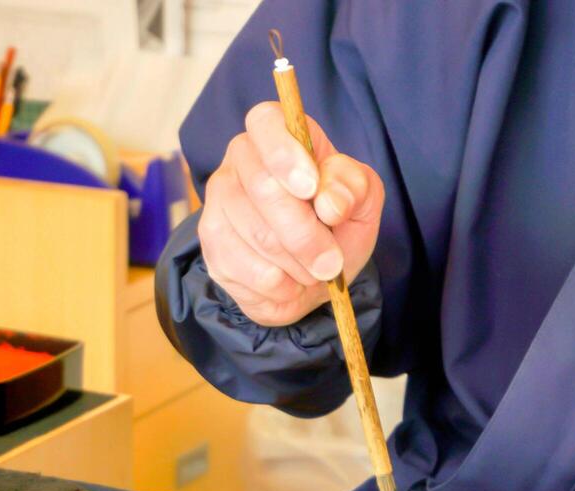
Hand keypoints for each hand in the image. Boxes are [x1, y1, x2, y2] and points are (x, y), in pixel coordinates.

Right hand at [200, 102, 383, 326]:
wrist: (315, 279)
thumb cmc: (336, 227)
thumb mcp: (361, 202)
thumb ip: (354, 188)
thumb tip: (329, 200)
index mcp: (276, 134)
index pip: (265, 122)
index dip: (285, 155)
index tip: (310, 188)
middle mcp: (239, 161)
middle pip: (264, 190)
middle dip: (307, 233)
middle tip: (332, 261)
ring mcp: (218, 204)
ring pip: (258, 235)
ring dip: (300, 263)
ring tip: (315, 270)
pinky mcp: (213, 247)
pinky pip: (249, 270)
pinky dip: (283, 285)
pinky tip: (291, 281)